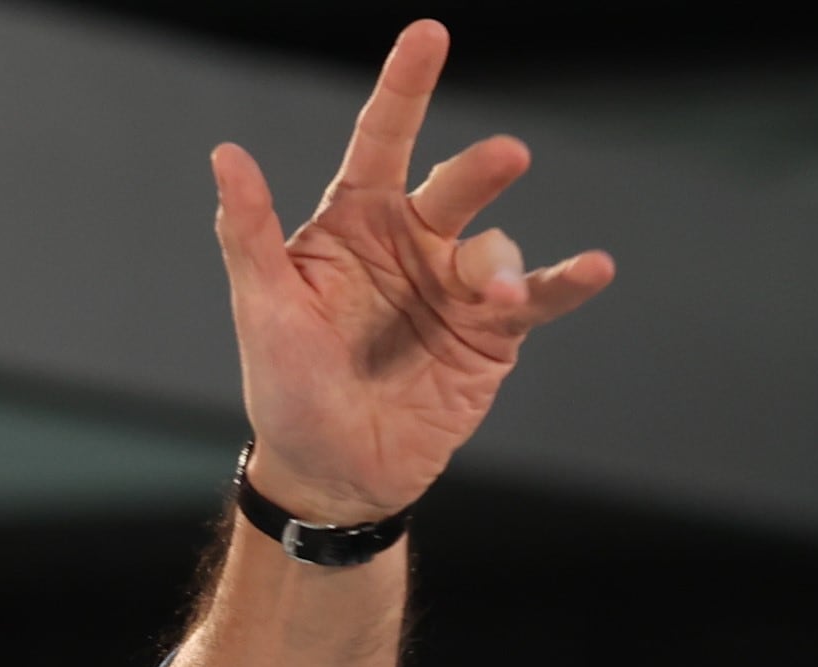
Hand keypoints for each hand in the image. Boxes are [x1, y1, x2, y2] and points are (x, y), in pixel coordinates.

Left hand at [210, 21, 613, 523]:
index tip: (429, 35)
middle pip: (455, 185)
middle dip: (481, 170)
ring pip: (494, 248)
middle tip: (507, 158)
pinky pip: (536, 297)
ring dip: (499, 269)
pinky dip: (565, 282)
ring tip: (490, 301)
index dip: (405, 87)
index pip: (382, 141)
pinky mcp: (492, 334)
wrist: (331, 472)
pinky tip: (592, 269)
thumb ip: (249, 233)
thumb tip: (226, 154)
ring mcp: (456, 285)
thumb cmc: (287, 388)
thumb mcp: (263, 310)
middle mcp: (412, 242)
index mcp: (354, 224)